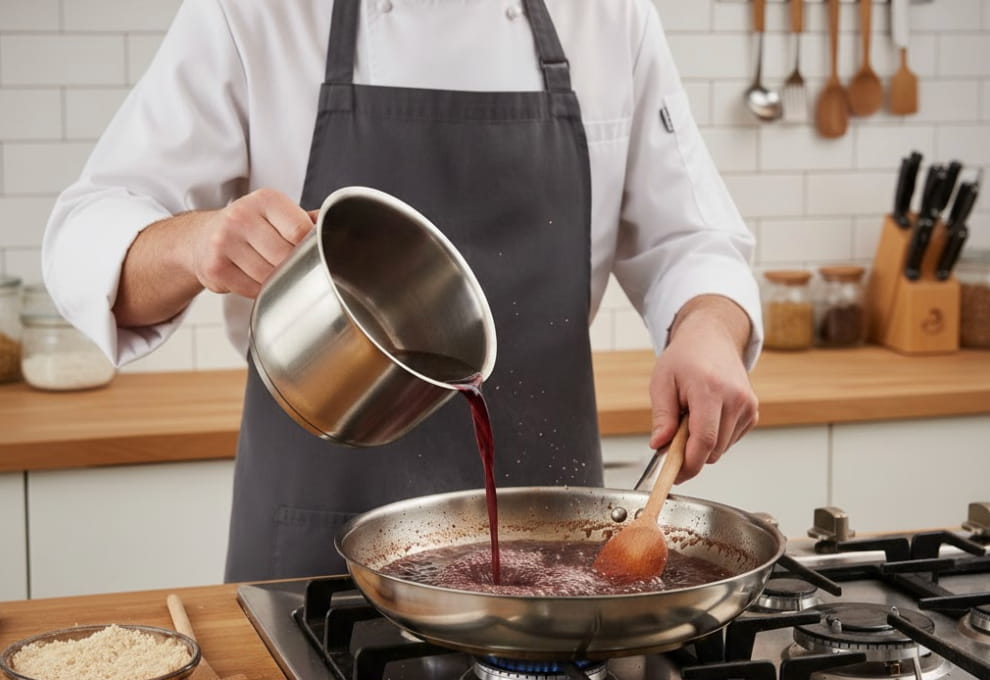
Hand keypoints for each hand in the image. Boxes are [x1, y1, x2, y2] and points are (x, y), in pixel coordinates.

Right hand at [189, 188, 314, 298]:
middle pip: (286, 256)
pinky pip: (252, 289)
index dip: (309, 246)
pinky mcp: (215, 268)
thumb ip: (305, 220)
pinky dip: (259, 290)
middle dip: (293, 266)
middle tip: (290, 265)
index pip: (300, 230)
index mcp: (265, 199)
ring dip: (276, 280)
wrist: (201, 237)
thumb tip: (334, 226)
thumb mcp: (275, 212)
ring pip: (269, 276)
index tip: (308, 251)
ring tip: (270, 270)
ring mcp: (224, 242)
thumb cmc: (248, 226)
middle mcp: (241, 216)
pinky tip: (253, 277)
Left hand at [647, 295, 758, 482]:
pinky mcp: (753, 412)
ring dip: (702, 445)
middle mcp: (735, 398)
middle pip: (713, 450)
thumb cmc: (685, 358)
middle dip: (690, 453)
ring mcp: (748, 406)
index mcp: (710, 389)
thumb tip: (660, 445)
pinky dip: (715, 437)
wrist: (712, 339)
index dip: (688, 464)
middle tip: (672, 437)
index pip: (704, 440)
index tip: (673, 474)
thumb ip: (662, 417)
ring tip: (690, 417)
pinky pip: (730, 440)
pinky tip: (706, 416)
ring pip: (722, 449)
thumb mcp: (662, 382)